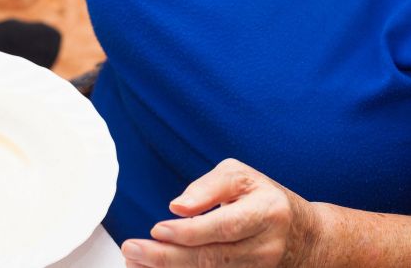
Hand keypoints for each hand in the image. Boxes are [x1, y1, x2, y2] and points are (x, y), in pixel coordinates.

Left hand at [121, 158, 320, 267]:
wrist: (304, 236)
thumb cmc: (264, 197)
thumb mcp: (241, 176)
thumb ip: (208, 187)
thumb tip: (177, 207)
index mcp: (267, 213)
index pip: (224, 227)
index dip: (189, 232)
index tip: (157, 229)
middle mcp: (265, 248)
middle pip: (212, 258)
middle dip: (167, 258)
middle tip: (132, 249)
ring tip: (135, 261)